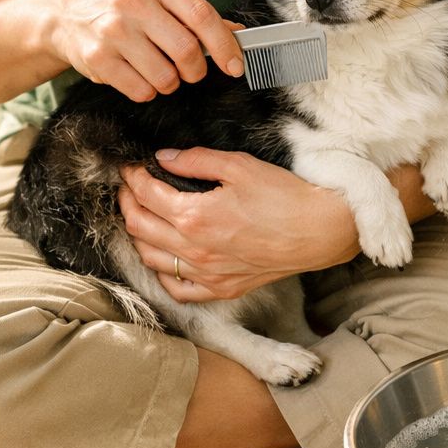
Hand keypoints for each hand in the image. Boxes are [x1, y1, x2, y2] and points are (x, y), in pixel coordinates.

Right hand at [48, 0, 243, 101]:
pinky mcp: (97, 57)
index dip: (224, 45)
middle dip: (195, 70)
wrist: (66, 17)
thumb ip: (195, 16)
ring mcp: (112, 29)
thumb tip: (238, 35)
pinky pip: (141, 90)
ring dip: (169, 84)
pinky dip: (146, 91)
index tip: (235, 66)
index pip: (201, 14)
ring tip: (157, 71)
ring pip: (165, 77)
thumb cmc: (123, 9)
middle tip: (189, 72)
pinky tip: (136, 75)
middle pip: (187, 50)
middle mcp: (133, 1)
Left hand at [118, 147, 360, 301]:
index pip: (146, 195)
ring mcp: (206, 274)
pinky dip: (163, 273)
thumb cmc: (284, 195)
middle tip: (129, 188)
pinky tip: (165, 257)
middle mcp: (194, 250)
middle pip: (139, 227)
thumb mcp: (239, 165)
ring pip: (151, 259)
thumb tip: (164, 158)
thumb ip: (196, 160)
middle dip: (127, 203)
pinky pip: (178, 289)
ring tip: (141, 217)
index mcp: (195, 216)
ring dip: (138, 235)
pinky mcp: (221, 289)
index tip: (130, 167)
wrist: (320, 231)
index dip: (132, 177)